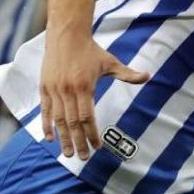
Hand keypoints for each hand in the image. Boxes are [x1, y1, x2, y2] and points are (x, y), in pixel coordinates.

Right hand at [40, 35, 148, 159]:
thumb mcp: (110, 62)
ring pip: (58, 120)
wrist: (66, 34)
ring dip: (63, 139)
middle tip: (83, 158)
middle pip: (72, 123)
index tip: (97, 147)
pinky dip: (46, 125)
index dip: (92, 134)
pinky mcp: (44, 87)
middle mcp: (68, 90)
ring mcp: (54, 89)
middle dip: (78, 142)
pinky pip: (44, 110)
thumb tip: (149, 76)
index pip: (87, 117)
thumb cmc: (90, 50)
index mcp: (84, 86)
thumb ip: (127, 74)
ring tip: (67, 154)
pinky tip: (49, 139)